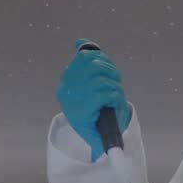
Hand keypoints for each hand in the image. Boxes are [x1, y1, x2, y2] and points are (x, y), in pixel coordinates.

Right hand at [56, 38, 131, 160]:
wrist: (102, 140)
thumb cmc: (96, 111)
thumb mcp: (90, 84)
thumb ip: (86, 63)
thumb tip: (81, 41)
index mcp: (66, 81)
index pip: (84, 57)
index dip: (102, 59)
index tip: (110, 68)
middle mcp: (64, 89)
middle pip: (94, 66)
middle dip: (111, 72)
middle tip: (117, 83)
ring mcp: (72, 100)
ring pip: (101, 79)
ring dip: (115, 85)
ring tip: (117, 94)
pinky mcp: (82, 111)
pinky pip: (104, 93)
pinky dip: (115, 96)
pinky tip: (115, 102)